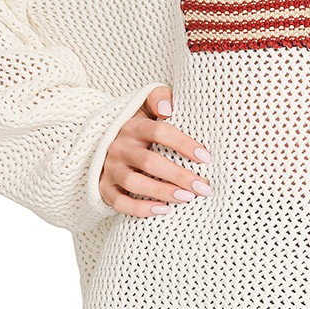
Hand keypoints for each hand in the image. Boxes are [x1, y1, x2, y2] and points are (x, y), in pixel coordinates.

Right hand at [98, 84, 213, 216]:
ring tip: (187, 198)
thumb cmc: (140, 127)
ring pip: (134, 183)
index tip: (205, 157)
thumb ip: (159, 97)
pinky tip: (164, 210)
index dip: (183, 143)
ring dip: (162, 192)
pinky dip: (140, 209)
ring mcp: (111, 169)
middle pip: (149, 161)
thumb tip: (167, 109)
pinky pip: (120, 202)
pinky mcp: (105, 188)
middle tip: (203, 187)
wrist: (104, 144)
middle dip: (179, 175)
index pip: (158, 131)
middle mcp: (120, 147)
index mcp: (133, 126)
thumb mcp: (146, 106)